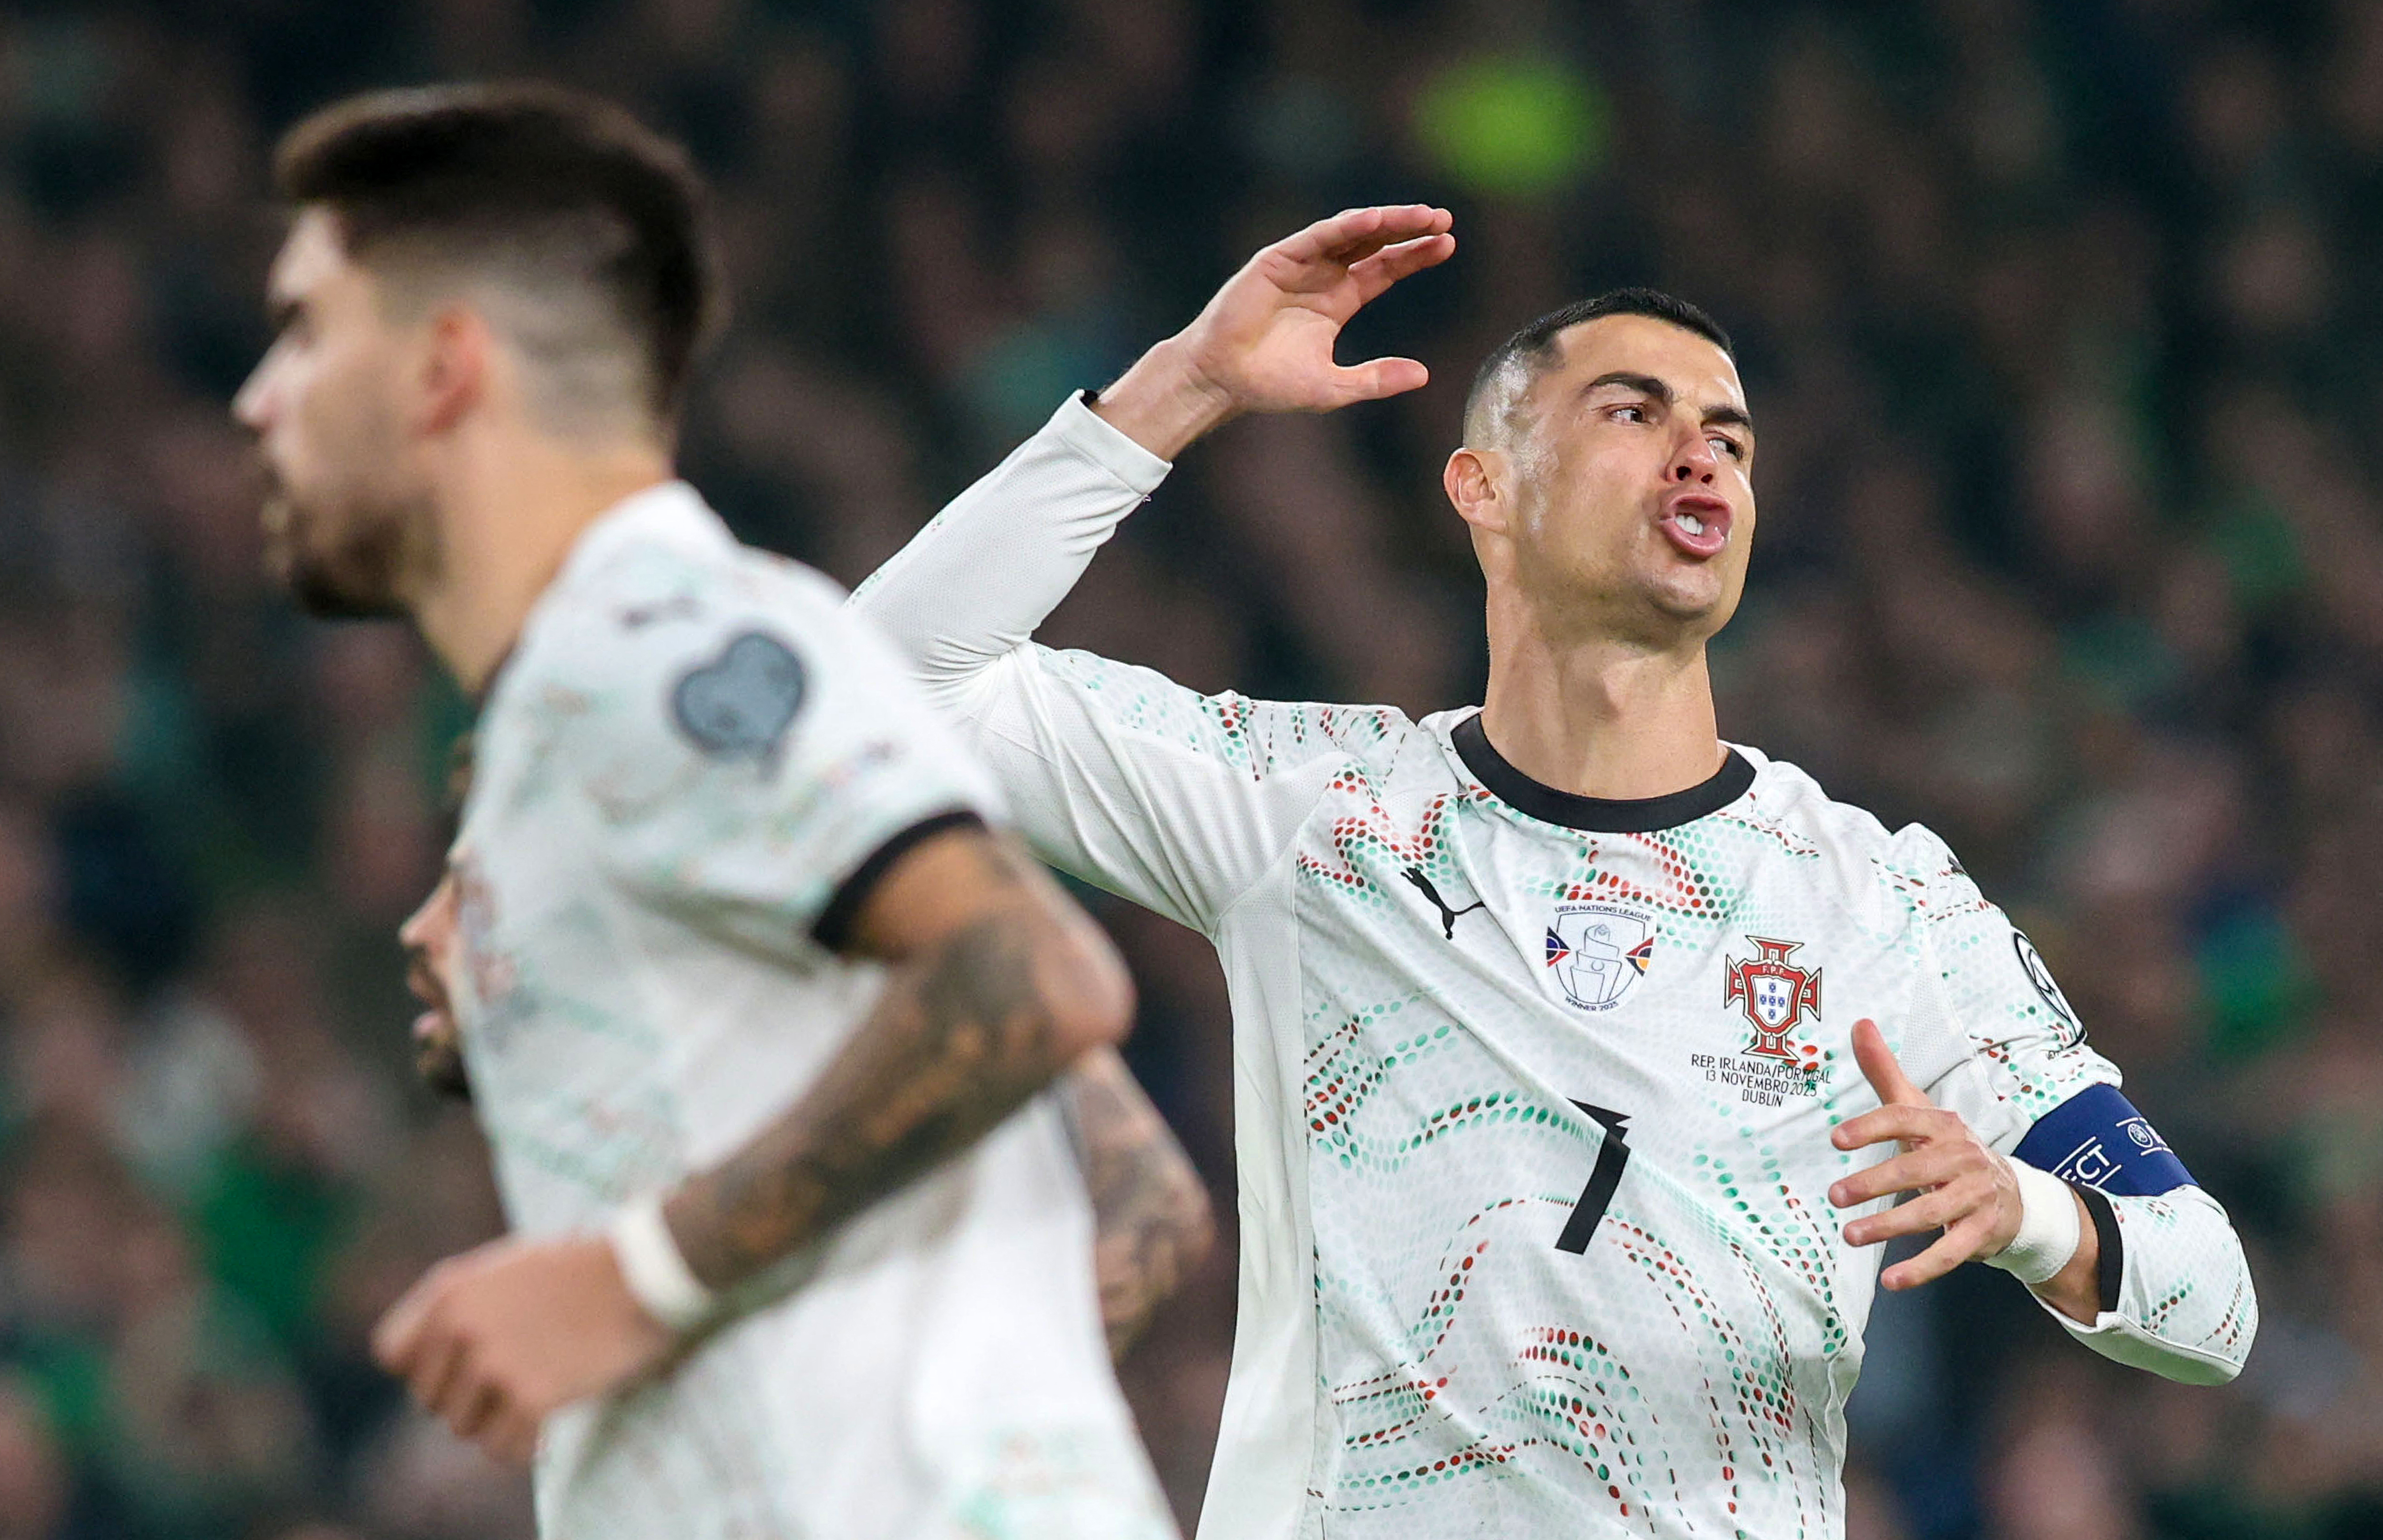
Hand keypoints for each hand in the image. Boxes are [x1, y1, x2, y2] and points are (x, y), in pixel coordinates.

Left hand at [372, 1233, 673, 1464]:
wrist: (645, 1272)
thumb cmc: (582, 1267)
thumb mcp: (505, 1266)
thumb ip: (459, 1304)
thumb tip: (419, 1359)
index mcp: (450, 1289)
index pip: (393, 1354)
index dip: (425, 1366)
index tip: (459, 1368)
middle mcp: (461, 1326)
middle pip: (431, 1400)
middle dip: (469, 1398)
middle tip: (514, 1382)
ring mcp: (495, 1363)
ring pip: (465, 1429)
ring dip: (498, 1422)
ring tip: (537, 1395)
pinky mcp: (532, 1398)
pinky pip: (503, 1450)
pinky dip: (527, 1445)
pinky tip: (551, 1423)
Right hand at [1094, 204, 1456, 458]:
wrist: (1223, 381)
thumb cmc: (1272, 385)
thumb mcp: (1334, 387)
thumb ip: (1377, 380)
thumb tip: (1424, 375)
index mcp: (1338, 300)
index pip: (1385, 268)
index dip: (1415, 256)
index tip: (1448, 245)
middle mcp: (1323, 276)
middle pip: (1375, 243)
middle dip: (1409, 230)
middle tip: (1444, 221)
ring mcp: (1301, 265)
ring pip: (1351, 233)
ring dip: (1387, 221)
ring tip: (1422, 216)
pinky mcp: (1278, 260)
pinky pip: (1318, 236)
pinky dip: (1346, 226)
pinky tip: (1375, 219)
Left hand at [1827, 1017, 2025, 1291]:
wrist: (2013, 1195)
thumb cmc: (1948, 1149)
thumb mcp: (1919, 1110)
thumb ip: (1885, 1072)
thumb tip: (1859, 1023)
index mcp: (1943, 1125)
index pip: (1906, 1118)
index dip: (1872, 1127)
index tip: (1836, 1138)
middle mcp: (1963, 1157)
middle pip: (1916, 1169)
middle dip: (1874, 1182)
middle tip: (1834, 1195)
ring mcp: (1976, 1196)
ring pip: (1932, 1213)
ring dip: (1890, 1226)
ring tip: (1850, 1235)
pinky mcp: (1982, 1232)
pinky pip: (1950, 1253)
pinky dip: (1922, 1269)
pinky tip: (1891, 1281)